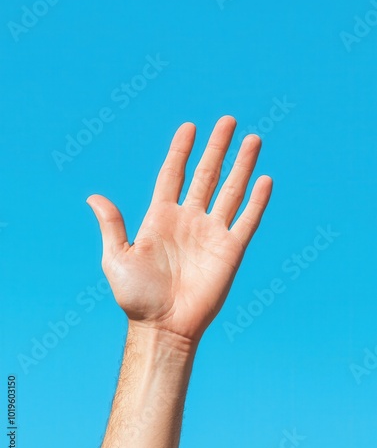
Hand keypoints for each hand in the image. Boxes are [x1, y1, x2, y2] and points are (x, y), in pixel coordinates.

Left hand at [87, 116, 271, 342]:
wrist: (164, 326)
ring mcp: (211, 233)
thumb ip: (112, 225)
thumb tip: (93, 196)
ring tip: (252, 139)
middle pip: (206, 174)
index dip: (181, 150)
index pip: (173, 174)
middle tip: (227, 121)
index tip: (189, 126)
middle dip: (217, 147)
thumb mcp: (117, 258)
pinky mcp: (230, 250)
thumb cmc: (137, 297)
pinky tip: (264, 180)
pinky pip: (247, 220)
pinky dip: (256, 200)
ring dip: (241, 165)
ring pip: (230, 190)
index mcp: (160, 217)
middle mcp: (188, 219)